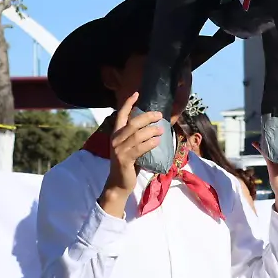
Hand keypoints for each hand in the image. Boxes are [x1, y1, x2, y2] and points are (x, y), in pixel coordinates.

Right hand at [99, 93, 161, 218]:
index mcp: (116, 134)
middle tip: (159, 115)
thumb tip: (153, 126)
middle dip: (147, 117)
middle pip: (133, 123)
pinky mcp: (125, 159)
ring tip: (162, 130)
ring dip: (151, 131)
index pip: (121, 114)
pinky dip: (150, 143)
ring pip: (137, 135)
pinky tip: (157, 141)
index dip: (129, 103)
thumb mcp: (129, 147)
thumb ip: (136, 137)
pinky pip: (140, 148)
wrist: (119, 183)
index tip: (137, 93)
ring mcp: (119, 150)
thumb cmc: (128, 164)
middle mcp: (115, 139)